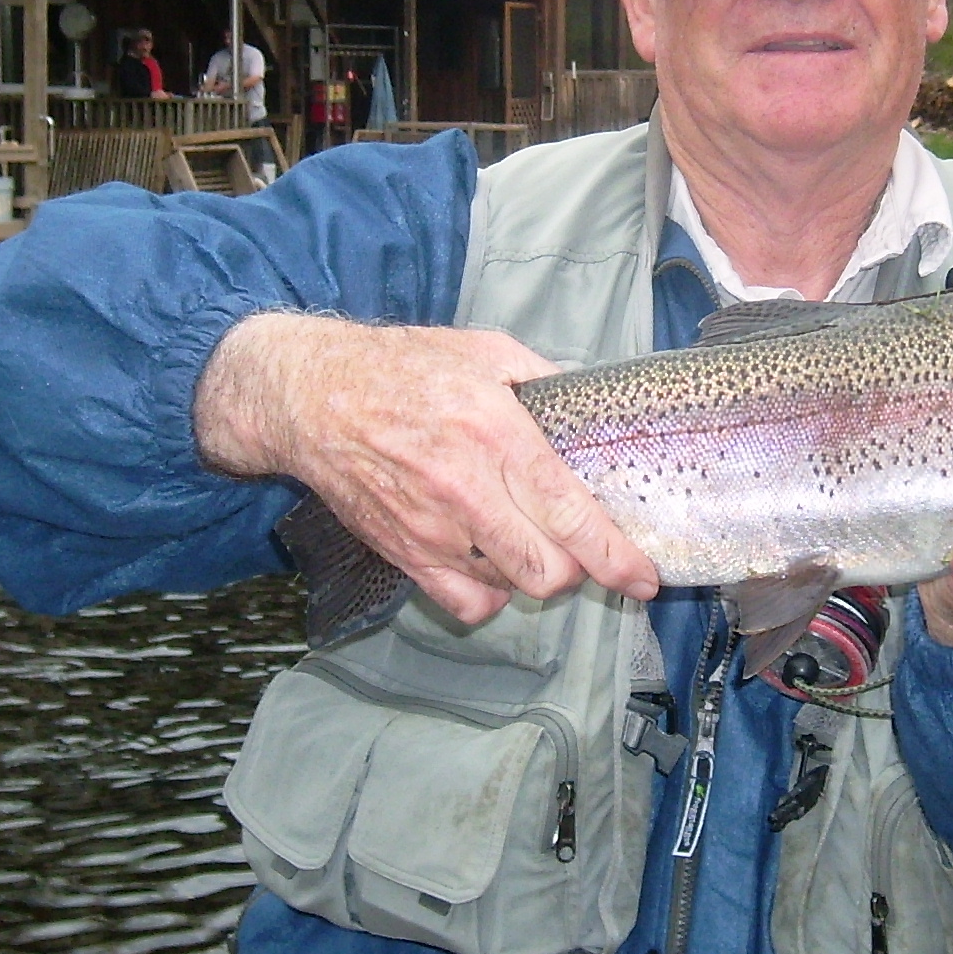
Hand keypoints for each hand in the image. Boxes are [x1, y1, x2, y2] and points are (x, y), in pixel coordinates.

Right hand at [193, 312, 660, 624]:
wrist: (309, 397)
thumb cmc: (400, 368)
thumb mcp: (485, 350)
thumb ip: (546, 380)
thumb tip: (595, 406)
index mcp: (495, 432)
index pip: (569, 514)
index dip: (614, 557)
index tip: (643, 578)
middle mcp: (465, 488)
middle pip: (547, 569)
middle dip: (580, 570)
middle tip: (582, 548)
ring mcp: (431, 529)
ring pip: (511, 586)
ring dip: (534, 574)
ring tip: (530, 539)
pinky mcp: (404, 554)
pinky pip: (466, 602)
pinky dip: (491, 592)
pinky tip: (491, 560)